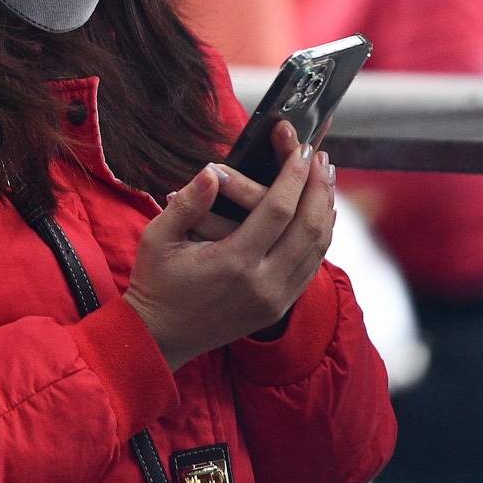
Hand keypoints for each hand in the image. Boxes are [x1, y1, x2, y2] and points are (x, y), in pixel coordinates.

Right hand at [123, 140, 335, 370]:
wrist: (162, 335)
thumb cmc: (157, 282)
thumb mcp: (157, 238)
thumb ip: (186, 204)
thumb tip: (213, 172)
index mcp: (233, 263)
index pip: (278, 210)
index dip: (293, 175)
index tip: (300, 148)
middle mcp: (263, 283)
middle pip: (308, 227)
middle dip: (318, 186)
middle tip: (318, 155)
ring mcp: (276, 299)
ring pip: (318, 248)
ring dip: (325, 208)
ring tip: (325, 177)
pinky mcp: (279, 307)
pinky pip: (312, 266)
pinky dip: (322, 236)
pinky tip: (320, 214)